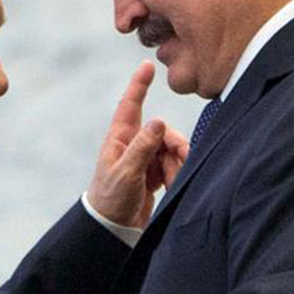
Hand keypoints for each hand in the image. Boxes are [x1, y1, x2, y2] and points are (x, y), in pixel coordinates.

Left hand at [87, 61, 188, 228]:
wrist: (113, 228)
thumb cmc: (111, 199)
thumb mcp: (127, 173)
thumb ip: (143, 147)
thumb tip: (159, 121)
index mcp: (119, 139)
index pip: (131, 105)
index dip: (139, 84)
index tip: (147, 65)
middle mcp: (133, 144)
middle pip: (162, 131)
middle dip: (175, 145)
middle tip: (182, 160)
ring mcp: (144, 158)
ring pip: (171, 149)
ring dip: (175, 165)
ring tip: (169, 183)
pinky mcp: (153, 172)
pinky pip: (172, 164)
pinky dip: (174, 174)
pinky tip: (169, 187)